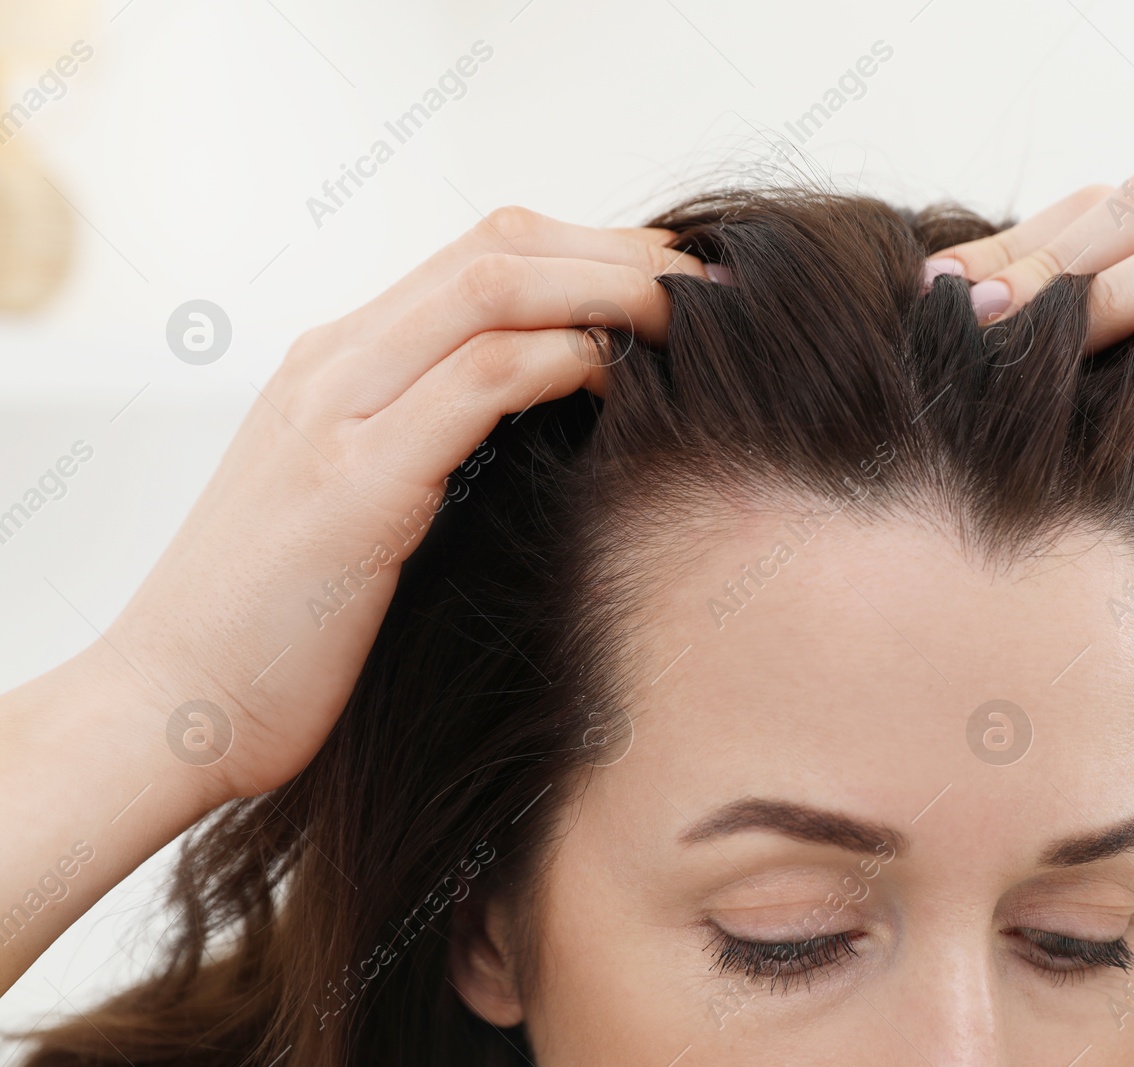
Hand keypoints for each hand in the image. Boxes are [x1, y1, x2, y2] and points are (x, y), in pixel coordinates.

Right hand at [103, 208, 705, 804]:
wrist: (168, 707)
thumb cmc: (278, 630)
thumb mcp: (360, 510)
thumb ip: (434, 452)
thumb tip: (555, 438)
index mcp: (337, 364)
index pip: (478, 256)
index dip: (589, 252)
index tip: (673, 285)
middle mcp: (332, 364)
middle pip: (496, 247)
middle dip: (618, 251)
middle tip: (707, 284)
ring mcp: (333, 412)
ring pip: (492, 289)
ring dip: (608, 291)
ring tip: (689, 320)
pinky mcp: (351, 483)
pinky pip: (477, 381)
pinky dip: (563, 364)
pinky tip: (621, 386)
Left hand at [926, 172, 1133, 707]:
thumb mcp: (1133, 460)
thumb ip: (1074, 402)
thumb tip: (946, 375)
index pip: (1114, 210)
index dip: (1022, 236)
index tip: (933, 293)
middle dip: (1060, 247)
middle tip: (977, 319)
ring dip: (1120, 291)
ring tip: (1041, 355)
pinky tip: (1122, 421)